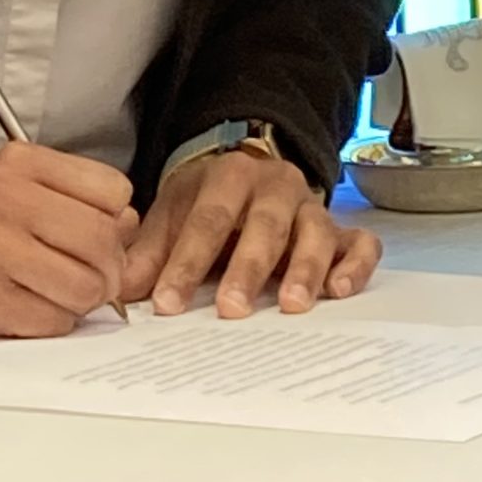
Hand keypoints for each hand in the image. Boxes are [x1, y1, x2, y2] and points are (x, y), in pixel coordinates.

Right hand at [0, 143, 136, 337]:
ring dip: (82, 299)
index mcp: (19, 164)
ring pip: (85, 287)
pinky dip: (53, 321)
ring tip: (58, 290)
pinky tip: (30, 305)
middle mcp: (3, 200)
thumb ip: (79, 197)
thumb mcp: (21, 184)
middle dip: (109, 268)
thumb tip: (129, 226)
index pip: (112, 190)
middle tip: (94, 275)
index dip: (114, 217)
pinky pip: (55, 321)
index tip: (96, 230)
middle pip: (102, 241)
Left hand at [122, 149, 380, 318]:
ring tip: (291, 306)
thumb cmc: (207, 203)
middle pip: (263, 226)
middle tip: (231, 310)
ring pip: (315, 232)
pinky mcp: (343, 229)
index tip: (168, 304)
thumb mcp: (173, 215)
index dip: (185, 263)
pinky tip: (340, 291)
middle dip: (246, 269)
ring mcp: (312, 207)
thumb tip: (122, 291)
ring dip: (305, 269)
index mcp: (226, 176)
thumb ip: (148, 252)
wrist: (248, 172)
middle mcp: (274, 186)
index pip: (205, 220)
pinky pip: (360, 243)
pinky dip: (355, 265)